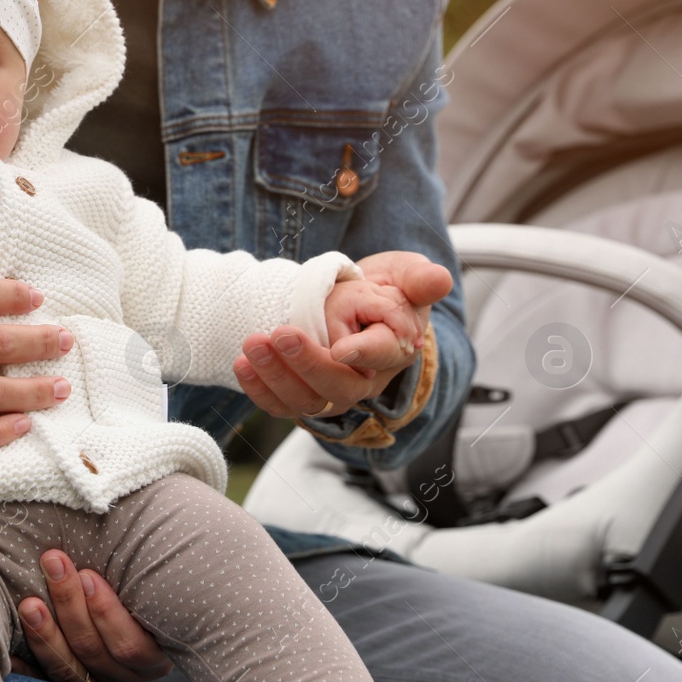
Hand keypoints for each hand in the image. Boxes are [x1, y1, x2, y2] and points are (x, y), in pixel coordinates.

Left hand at [10, 550, 172, 681]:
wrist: (124, 627)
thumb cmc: (138, 595)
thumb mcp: (146, 589)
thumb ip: (134, 575)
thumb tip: (118, 519)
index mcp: (151, 655)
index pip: (131, 644)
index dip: (107, 613)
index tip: (87, 575)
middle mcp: (125, 676)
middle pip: (93, 650)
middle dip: (70, 608)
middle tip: (53, 565)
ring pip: (68, 668)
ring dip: (45, 634)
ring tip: (29, 603)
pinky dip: (26, 665)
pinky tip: (9, 647)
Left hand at [232, 252, 451, 419]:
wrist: (354, 307)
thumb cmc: (383, 293)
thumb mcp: (404, 277)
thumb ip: (418, 280)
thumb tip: (438, 278)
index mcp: (393, 350)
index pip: (383, 355)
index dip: (363, 352)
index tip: (341, 346)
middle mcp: (363, 380)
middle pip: (339, 387)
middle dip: (307, 364)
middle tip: (281, 334)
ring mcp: (331, 392)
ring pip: (306, 401)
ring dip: (276, 376)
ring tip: (253, 344)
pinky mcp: (302, 394)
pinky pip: (281, 404)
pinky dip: (260, 389)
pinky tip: (243, 364)